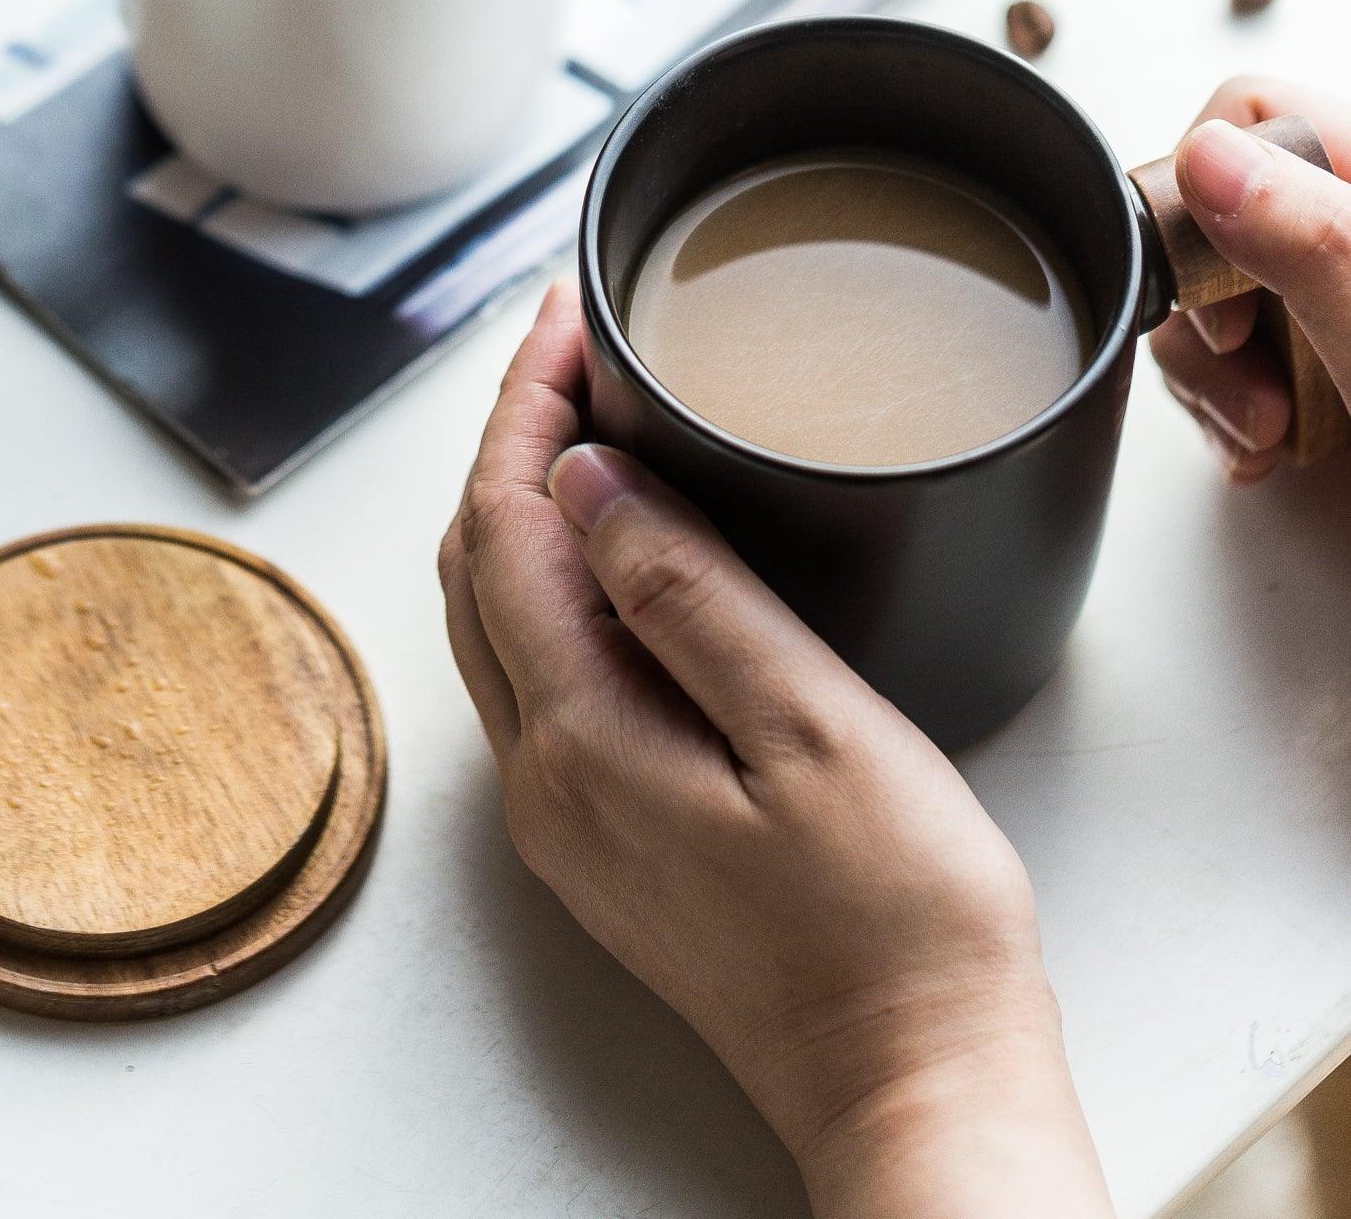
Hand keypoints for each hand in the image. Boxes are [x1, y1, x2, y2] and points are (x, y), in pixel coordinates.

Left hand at [439, 283, 1112, 1217]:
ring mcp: (565, 816)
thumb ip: (686, 594)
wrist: (914, 1084)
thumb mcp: (810, 728)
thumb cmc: (895, 920)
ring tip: (589, 410)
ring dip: (525, 500)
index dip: (526, 400)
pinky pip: (537, 668)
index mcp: (580, 737)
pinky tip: (612, 541)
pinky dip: (551, 575)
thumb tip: (581, 479)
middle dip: (514, 433)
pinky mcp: (602, 838)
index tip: (569, 310)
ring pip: (498, 614)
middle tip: (577, 337)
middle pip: (479, 560)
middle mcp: (542, 778)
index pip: (505, 521)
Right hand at [1150, 75, 1350, 481]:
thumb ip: (1313, 237)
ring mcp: (1330, 291)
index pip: (1250, 115)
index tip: (1224, 296)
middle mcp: (1341, 223)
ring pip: (1211, 289)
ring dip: (1214, 376)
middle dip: (1204, 312)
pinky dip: (1232, 407)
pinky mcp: (1322, 357)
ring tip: (1264, 431)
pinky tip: (1261, 446)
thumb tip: (1209, 158)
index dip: (1204, 197)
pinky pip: (1239, 353)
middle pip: (1212, 209)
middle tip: (1247, 377)